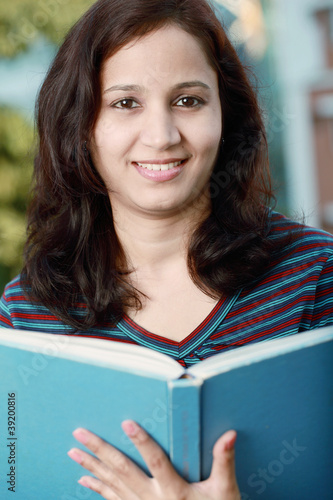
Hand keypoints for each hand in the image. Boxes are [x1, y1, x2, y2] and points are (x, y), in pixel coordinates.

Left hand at [67, 420, 239, 499]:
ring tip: (74, 453)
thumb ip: (223, 462)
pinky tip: (85, 481)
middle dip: (100, 450)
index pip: (156, 462)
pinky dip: (98, 490)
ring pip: (112, 486)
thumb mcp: (225, 492)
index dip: (142, 442)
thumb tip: (229, 435)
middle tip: (80, 434)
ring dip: (92, 468)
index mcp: (175, 491)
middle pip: (123, 471)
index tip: (127, 423)